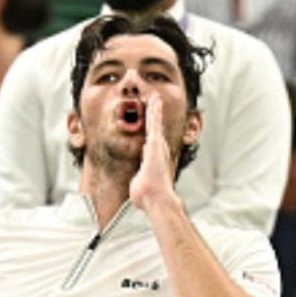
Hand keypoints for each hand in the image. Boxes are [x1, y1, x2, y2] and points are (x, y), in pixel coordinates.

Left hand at [130, 95, 178, 211]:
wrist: (154, 198)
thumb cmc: (146, 196)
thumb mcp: (139, 187)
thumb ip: (139, 184)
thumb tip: (137, 191)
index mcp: (153, 159)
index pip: (151, 142)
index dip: (151, 132)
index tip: (150, 123)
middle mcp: (158, 151)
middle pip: (155, 129)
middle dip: (155, 116)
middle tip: (156, 103)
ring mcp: (158, 146)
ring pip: (155, 123)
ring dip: (156, 109)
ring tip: (155, 97)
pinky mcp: (155, 143)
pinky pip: (155, 122)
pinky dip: (156, 110)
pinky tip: (155, 100)